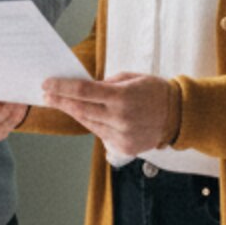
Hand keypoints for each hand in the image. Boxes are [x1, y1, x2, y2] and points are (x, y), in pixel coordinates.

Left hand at [40, 71, 174, 157]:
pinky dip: (92, 124)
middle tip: (47, 95)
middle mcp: (120, 118)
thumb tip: (84, 89)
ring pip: (88, 123)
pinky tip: (86, 115)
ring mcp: (121, 136)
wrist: (178, 116)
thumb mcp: (132, 77)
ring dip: (74, 113)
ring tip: (63, 103)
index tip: (47, 85)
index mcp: (122, 97)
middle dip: (61, 101)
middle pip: (80, 110)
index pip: (83, 92)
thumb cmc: (155, 91)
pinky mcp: (123, 147)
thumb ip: (107, 83)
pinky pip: (100, 134)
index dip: (62, 88)